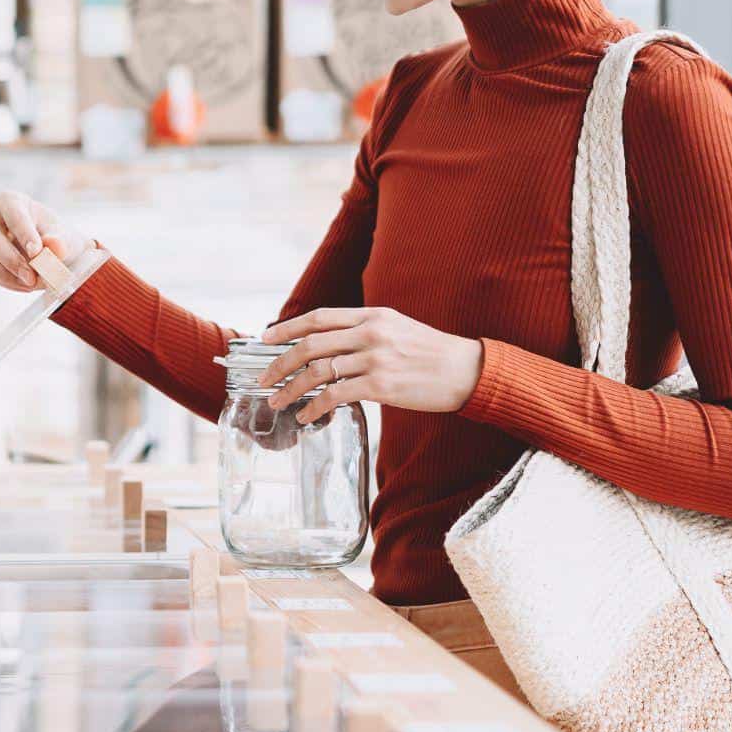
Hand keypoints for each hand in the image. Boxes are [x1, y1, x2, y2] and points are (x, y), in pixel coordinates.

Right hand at [0, 191, 91, 292]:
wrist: (52, 251)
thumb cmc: (56, 237)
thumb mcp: (64, 236)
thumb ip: (59, 240)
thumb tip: (53, 244)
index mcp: (10, 201)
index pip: (13, 215)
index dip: (24, 234)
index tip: (36, 252)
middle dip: (13, 261)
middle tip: (33, 278)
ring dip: (8, 276)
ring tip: (33, 284)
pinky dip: (8, 283)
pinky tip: (26, 285)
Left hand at [258, 306, 485, 422]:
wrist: (468, 371)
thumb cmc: (431, 353)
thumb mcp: (397, 328)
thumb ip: (364, 331)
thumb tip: (329, 343)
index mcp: (371, 315)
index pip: (318, 317)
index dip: (287, 328)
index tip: (265, 339)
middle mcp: (370, 333)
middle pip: (310, 345)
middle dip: (280, 364)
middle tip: (263, 379)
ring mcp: (375, 359)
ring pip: (318, 372)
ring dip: (291, 389)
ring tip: (278, 402)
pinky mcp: (382, 385)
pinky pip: (336, 396)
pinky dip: (315, 407)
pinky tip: (306, 416)